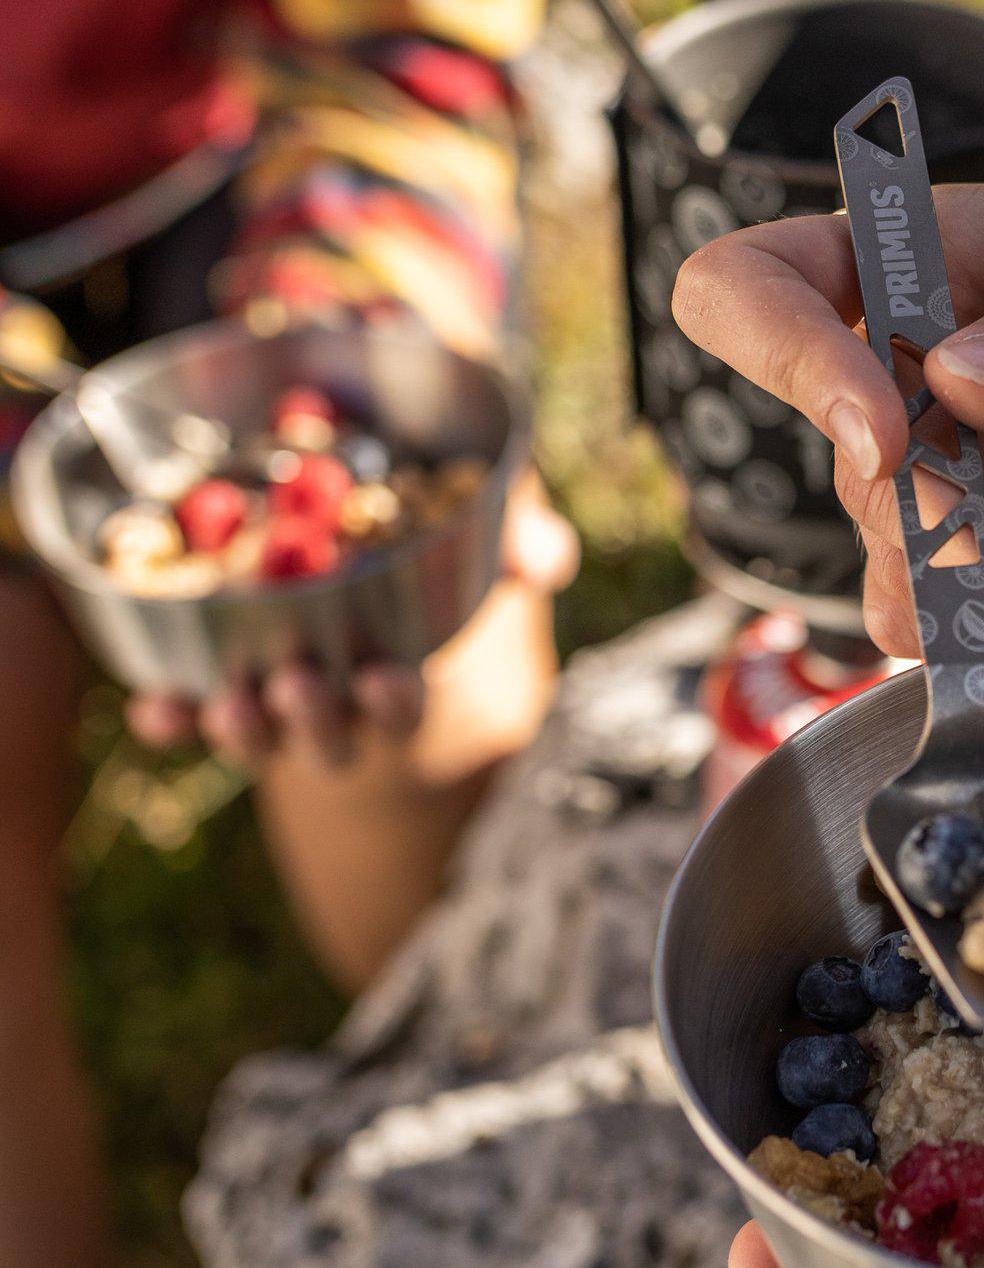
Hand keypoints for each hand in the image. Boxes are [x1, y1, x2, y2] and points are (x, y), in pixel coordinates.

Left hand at [125, 474, 578, 770]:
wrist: (339, 528)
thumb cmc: (421, 537)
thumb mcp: (478, 531)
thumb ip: (521, 538)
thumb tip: (544, 557)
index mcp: (398, 671)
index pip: (403, 705)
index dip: (396, 702)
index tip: (387, 679)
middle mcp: (334, 698)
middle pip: (328, 739)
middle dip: (314, 722)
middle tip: (301, 686)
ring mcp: (270, 698)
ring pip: (257, 737)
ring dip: (244, 730)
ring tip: (232, 701)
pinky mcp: (210, 683)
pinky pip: (184, 717)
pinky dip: (170, 719)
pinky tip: (156, 710)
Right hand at [671, 178, 983, 655]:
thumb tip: (959, 385)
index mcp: (892, 263)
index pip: (746, 292)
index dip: (789, 366)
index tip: (891, 437)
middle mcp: (878, 377)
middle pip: (871, 490)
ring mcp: (920, 477)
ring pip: (920, 584)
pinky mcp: (976, 554)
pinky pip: (979, 623)